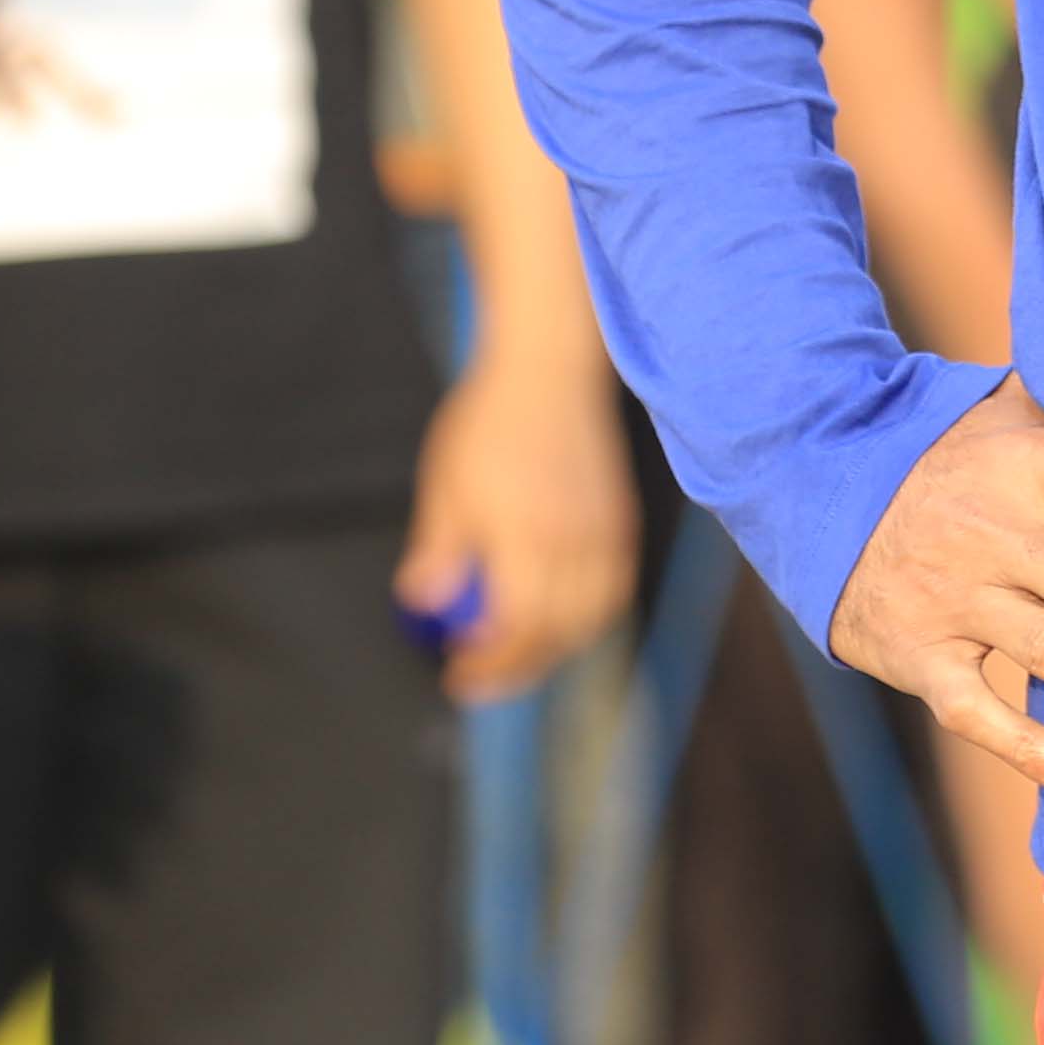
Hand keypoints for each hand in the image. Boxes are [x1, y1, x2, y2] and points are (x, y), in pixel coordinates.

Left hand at [400, 341, 635, 702]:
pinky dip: (588, 617)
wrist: (550, 368)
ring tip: (518, 652)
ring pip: (592, 618)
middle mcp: (573, 539)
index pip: (515, 626)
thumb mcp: (446, 484)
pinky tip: (558, 617)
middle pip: (556, 633)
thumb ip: (438, 549)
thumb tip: (422, 602)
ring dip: (555, 648)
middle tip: (481, 675)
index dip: (489, 663)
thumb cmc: (489, 421)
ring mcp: (604, 532)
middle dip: (518, 667)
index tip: (457, 676)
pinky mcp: (621, 521)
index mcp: (525, 533)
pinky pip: (613, 590)